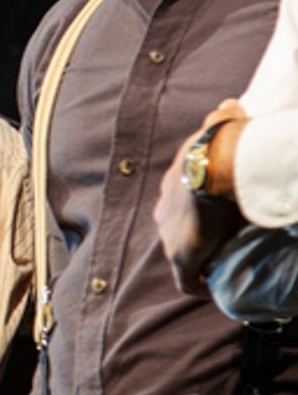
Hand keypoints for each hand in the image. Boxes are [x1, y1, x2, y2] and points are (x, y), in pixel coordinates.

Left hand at [153, 121, 246, 294]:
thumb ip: (223, 116)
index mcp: (173, 186)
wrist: (216, 166)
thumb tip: (230, 105)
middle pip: (179, 228)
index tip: (214, 217)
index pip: (181, 201)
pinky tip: (215, 289)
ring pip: (183, 254)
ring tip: (223, 263)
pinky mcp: (181, 258)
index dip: (195, 211)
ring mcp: (171, 237)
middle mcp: (164, 213)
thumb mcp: (219, 127)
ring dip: (201, 259)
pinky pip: (187, 282)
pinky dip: (200, 286)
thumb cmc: (220, 147)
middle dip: (197, 236)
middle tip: (222, 241)